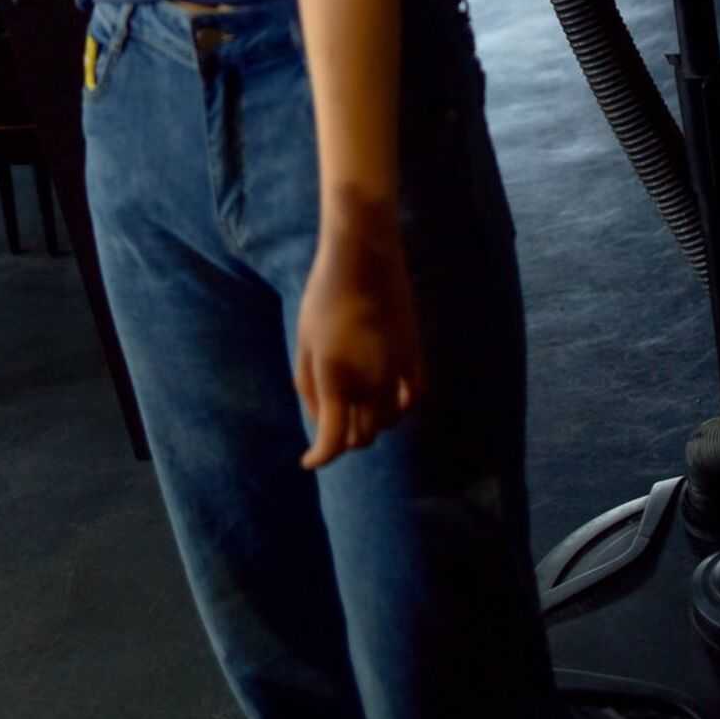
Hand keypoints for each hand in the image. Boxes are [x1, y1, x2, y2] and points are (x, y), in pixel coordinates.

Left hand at [295, 218, 426, 470]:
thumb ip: (309, 386)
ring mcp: (396, 371)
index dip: (318, 458)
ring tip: (355, 408)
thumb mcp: (305, 343)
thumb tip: (319, 419)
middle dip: (343, 439)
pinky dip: (400, 407)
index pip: (332, 441)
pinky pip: (413, 397)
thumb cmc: (324, 297)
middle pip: (362, 437)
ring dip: (370, 423)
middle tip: (330, 428)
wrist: (363, 257)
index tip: (308, 461)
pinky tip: (389, 400)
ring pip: (388, 421)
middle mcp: (370, 384)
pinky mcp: (415, 356)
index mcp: (336, 380)